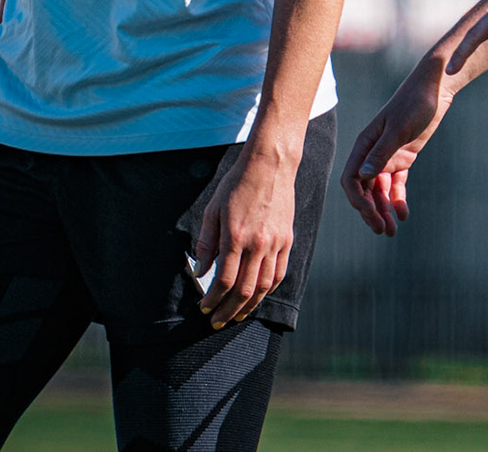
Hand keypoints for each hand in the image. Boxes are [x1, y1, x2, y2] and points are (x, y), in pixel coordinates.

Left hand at [194, 149, 294, 329]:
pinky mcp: (287, 240)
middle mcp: (257, 243)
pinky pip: (279, 273)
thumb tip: (200, 272)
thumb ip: (207, 243)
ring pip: (264, 286)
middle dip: (229, 310)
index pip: (224, 280)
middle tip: (218, 321)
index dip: (213, 299)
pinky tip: (258, 296)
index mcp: (235, 236)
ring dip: (249, 306)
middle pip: (244, 290)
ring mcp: (275, 243)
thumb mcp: (213, 210)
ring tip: (237, 315)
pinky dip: (268, 290)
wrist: (269, 165)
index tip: (204, 307)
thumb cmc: (236, 185)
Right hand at [339, 61, 451, 236]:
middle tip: (383, 231)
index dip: (357, 199)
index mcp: (364, 144)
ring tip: (393, 231)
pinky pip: (396, 184)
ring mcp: (388, 157)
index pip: (351, 178)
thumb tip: (364, 177)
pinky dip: (398, 199)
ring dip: (384, 210)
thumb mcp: (399, 129)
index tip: (370, 213)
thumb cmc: (414, 104)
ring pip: (380, 191)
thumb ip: (382, 152)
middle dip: (371, 211)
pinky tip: (404, 214)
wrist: (434, 90)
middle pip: (365, 190)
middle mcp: (372, 153)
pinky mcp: (404, 158)